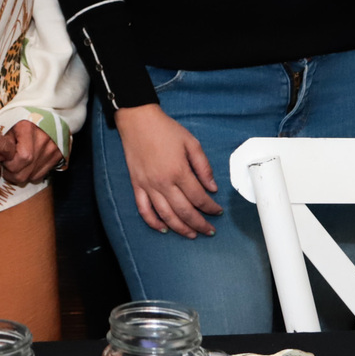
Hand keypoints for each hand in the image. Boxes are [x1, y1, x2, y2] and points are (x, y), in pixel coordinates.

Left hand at [0, 122, 62, 184]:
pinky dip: (31, 173)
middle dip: (11, 173)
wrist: (47, 112)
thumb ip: (2, 143)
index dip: (8, 164)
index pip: (20, 159)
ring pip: (31, 177)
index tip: (3, 159)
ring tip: (18, 162)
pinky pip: (40, 176)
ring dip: (21, 174)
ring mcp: (53, 149)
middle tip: (8, 163)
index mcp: (28, 128)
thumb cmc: (23, 118)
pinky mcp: (58, 156)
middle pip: (23, 174)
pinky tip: (28, 163)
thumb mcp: (9, 125)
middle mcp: (43, 140)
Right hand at [115, 105, 222, 238]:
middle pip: (184, 211)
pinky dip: (153, 222)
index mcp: (179, 171)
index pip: (199, 197)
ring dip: (180, 228)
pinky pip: (144, 210)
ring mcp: (148, 186)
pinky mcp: (136, 185)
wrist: (138, 121)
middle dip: (199, 224)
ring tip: (192, 234)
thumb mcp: (191, 143)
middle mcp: (163, 182)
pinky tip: (164, 228)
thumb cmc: (165, 130)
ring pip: (166, 215)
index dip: (211, 208)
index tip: (218, 212)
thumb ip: (203, 167)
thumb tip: (212, 187)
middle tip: (209, 230)